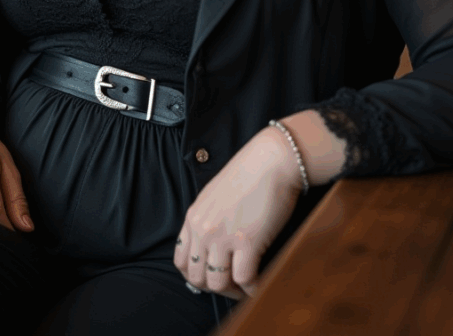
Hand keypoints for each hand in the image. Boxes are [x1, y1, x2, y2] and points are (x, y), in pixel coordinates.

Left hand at [174, 126, 303, 299]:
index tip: (211, 279)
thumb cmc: (249, 175)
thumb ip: (208, 221)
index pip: (181, 261)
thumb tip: (212, 249)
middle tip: (232, 286)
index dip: (195, 277)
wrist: (271, 161)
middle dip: (215, 287)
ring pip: (219, 283)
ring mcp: (224, 236)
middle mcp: (204, 229)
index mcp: (194, 217)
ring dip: (233, 291)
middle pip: (198, 277)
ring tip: (246, 286)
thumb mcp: (215, 196)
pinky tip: (260, 283)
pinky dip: (253, 288)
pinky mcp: (247, 242)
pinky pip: (245, 280)